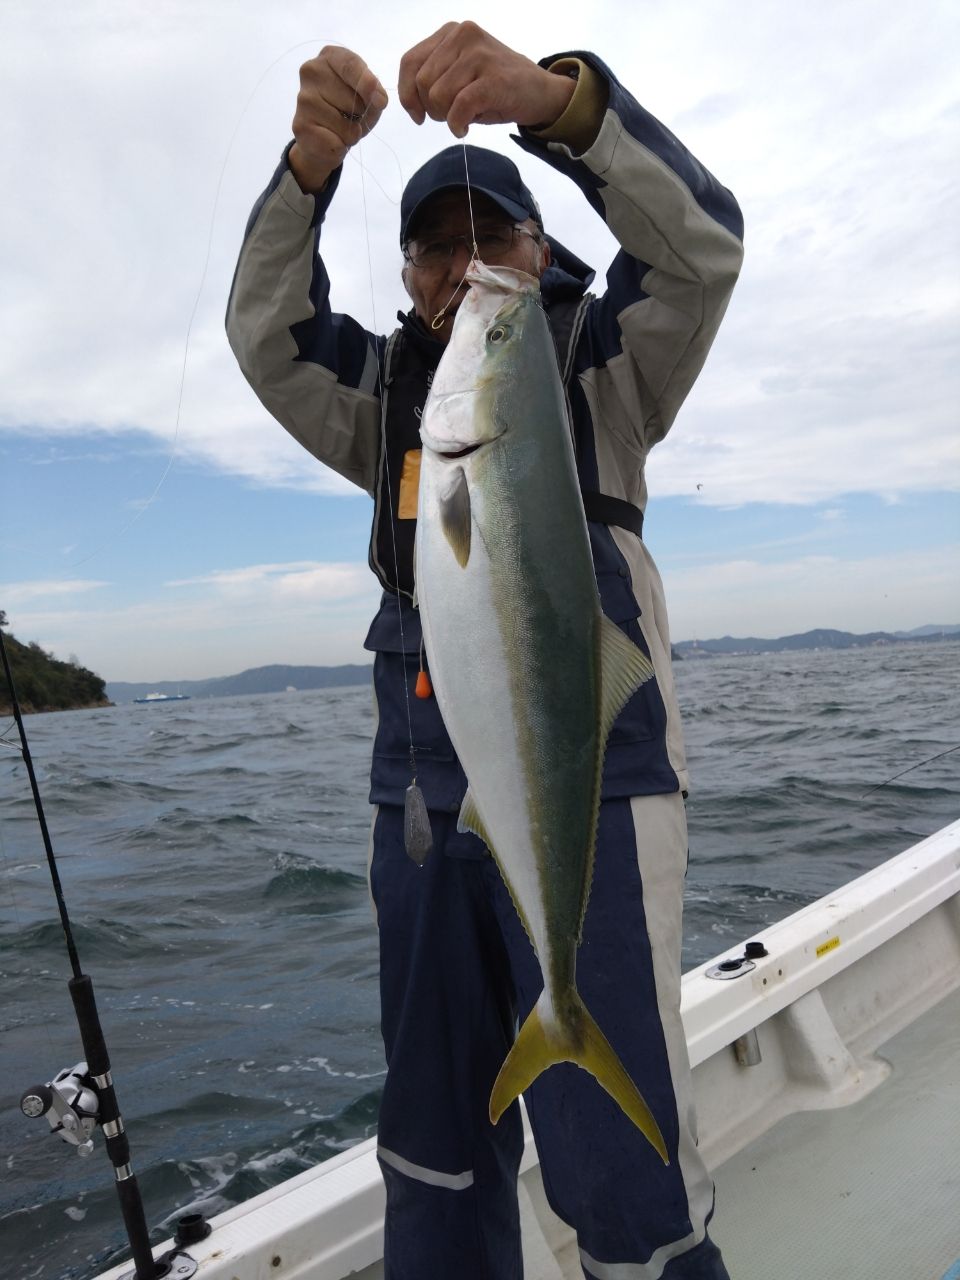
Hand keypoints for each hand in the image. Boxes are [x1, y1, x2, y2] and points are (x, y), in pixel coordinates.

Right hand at [289, 46, 388, 192]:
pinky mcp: (300, 125)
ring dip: (350, 134)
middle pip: (352, 99)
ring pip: (345, 125)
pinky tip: (328, 139)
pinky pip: (335, 143)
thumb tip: (379, 99)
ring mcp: (303, 97)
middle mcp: (311, 71)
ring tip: (338, 128)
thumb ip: (375, 93)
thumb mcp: (369, 98)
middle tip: (347, 115)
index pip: (350, 65)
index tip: (381, 101)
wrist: (323, 140)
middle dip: (359, 114)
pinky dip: (339, 147)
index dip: (367, 84)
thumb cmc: (349, 112)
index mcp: (330, 56)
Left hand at [398, 22, 573, 138]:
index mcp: (451, 32)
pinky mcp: (493, 78)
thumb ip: (434, 76)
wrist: (540, 92)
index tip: (418, 115)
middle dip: (431, 108)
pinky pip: (460, 107)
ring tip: (462, 118)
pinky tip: (463, 128)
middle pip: (422, 83)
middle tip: (450, 115)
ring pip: (438, 95)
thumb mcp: (460, 74)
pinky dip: (457, 124)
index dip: (407, 95)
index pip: (410, 63)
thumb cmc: (496, 87)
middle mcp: (463, 36)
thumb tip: (409, 101)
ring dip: (445, 117)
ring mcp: (479, 55)